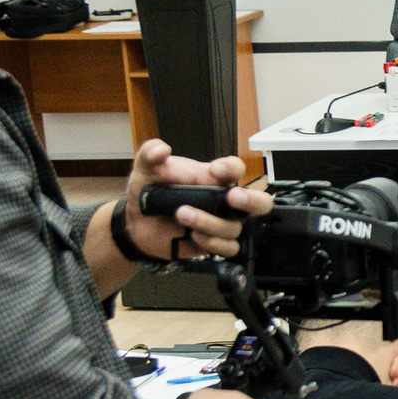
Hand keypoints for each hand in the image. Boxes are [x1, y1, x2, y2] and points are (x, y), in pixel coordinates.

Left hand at [117, 138, 269, 261]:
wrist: (137, 223)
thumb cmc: (149, 192)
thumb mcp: (146, 168)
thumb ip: (150, 153)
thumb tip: (161, 150)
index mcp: (212, 178)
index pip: (236, 169)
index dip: (232, 168)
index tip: (216, 169)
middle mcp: (223, 201)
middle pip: (260, 202)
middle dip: (252, 200)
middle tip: (232, 198)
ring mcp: (221, 224)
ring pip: (234, 228)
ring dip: (209, 222)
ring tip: (182, 215)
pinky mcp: (215, 243)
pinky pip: (228, 248)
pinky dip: (212, 243)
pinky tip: (193, 236)